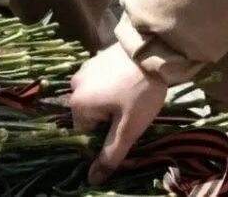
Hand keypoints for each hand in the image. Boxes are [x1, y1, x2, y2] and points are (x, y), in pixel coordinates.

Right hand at [69, 44, 168, 184]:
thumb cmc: (140, 91)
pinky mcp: (95, 59)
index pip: (86, 135)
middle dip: (109, 120)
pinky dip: (111, 88)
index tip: (126, 129)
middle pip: (90, 117)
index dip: (107, 137)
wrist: (153, 49)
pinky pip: (99, 83)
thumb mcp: (128, 128)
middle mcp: (74, 87)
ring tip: (132, 98)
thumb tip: (92, 179)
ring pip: (95, 100)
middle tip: (132, 113)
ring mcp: (84, 70)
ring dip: (110, 104)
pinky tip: (129, 84)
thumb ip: (110, 154)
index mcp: (78, 105)